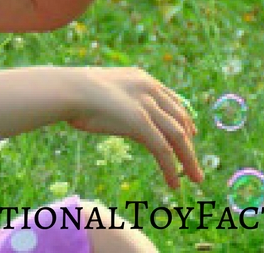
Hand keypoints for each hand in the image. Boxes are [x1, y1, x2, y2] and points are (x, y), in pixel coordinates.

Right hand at [69, 67, 202, 188]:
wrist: (68, 90)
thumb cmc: (76, 92)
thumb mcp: (106, 90)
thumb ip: (121, 98)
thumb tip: (119, 110)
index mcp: (142, 79)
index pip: (173, 100)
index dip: (184, 119)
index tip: (190, 134)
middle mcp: (150, 89)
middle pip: (180, 119)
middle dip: (190, 143)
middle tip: (194, 162)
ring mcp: (146, 105)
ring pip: (177, 137)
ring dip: (189, 160)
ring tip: (195, 178)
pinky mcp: (141, 123)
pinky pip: (163, 150)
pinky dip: (171, 168)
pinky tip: (174, 183)